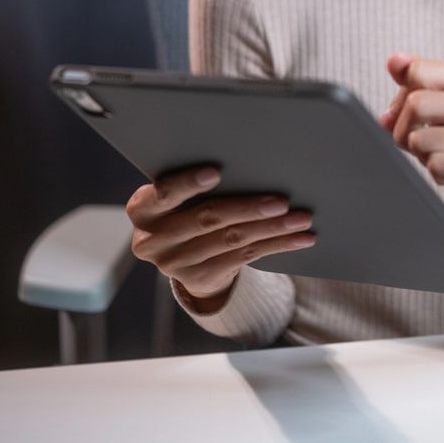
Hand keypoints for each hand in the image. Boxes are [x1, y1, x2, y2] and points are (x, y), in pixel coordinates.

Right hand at [126, 166, 315, 311]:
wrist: (184, 254)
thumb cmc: (187, 205)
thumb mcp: (180, 195)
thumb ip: (196, 183)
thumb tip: (248, 162)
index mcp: (142, 209)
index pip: (164, 194)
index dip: (188, 184)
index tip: (216, 172)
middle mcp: (152, 240)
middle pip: (207, 219)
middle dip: (248, 209)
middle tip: (282, 201)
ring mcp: (174, 264)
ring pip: (231, 241)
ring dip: (272, 229)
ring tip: (301, 218)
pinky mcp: (199, 279)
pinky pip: (244, 258)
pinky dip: (277, 245)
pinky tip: (300, 238)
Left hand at [379, 54, 443, 251]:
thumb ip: (421, 82)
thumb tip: (395, 62)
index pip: (421, 71)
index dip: (402, 95)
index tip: (406, 112)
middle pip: (418, 103)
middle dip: (404, 128)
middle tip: (417, 141)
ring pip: (423, 139)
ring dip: (423, 155)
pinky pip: (437, 166)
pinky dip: (437, 174)